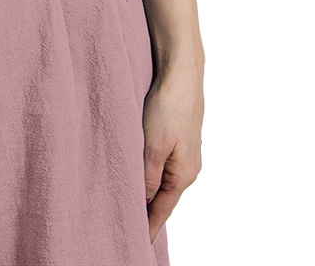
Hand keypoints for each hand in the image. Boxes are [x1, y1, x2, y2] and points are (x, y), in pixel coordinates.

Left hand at [142, 57, 203, 244]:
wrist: (182, 70)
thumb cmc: (169, 106)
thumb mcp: (153, 145)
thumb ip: (148, 176)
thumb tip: (145, 201)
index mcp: (184, 174)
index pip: (163, 210)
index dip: (149, 226)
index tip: (137, 243)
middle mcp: (187, 165)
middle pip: (164, 196)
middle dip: (147, 210)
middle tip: (127, 224)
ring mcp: (184, 149)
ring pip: (162, 177)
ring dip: (147, 188)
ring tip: (129, 201)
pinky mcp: (177, 134)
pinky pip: (162, 160)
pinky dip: (150, 170)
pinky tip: (139, 169)